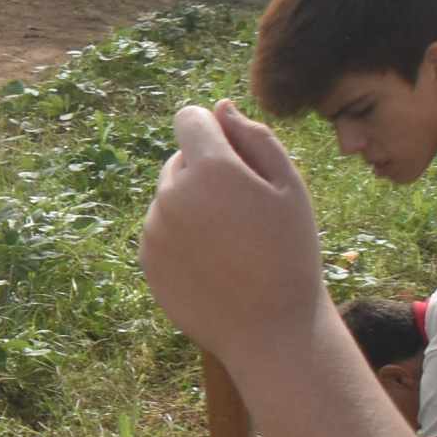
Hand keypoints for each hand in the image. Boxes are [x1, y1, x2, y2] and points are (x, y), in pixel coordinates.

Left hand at [139, 100, 328, 363]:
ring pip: (170, 197)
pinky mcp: (146, 260)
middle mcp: (170, 194)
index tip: (234, 154)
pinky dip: (182, 238)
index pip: (189, 119)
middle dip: (206, 171)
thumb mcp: (289, 186)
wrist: (269, 327)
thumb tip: (220, 109)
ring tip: (233, 243)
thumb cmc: (290, 251)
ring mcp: (153, 229)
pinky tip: (215, 264)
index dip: (213, 130)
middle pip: (180, 159)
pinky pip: (161, 231)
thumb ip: (254, 138)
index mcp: (208, 169)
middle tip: (245, 210)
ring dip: (194, 206)